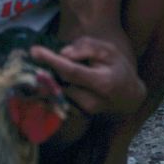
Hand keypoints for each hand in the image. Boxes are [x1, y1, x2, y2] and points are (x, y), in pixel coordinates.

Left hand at [30, 36, 145, 115]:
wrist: (128, 96)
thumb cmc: (117, 68)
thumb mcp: (108, 51)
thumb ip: (87, 47)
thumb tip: (63, 53)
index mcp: (103, 83)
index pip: (72, 71)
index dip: (52, 60)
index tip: (34, 51)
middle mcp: (92, 101)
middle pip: (61, 82)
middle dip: (48, 68)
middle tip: (38, 54)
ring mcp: (84, 112)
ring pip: (58, 91)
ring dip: (51, 78)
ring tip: (57, 68)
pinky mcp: (77, 116)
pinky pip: (58, 100)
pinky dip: (52, 88)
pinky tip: (52, 80)